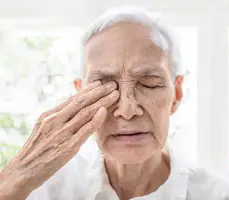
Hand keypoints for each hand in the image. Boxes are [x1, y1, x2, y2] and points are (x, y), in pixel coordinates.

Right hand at [0, 80, 118, 198]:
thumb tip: (73, 106)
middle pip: (81, 102)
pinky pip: (85, 131)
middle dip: (99, 92)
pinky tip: (104, 111)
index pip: (73, 99)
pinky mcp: (68, 147)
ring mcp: (62, 133)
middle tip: (113, 84)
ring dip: (102, 102)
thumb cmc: (36, 149)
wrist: (23, 171)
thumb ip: (59, 117)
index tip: (101, 83)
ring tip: (115, 94)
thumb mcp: (44, 128)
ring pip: (85, 113)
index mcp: (49, 115)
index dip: (89, 90)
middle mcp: (55, 121)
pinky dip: (95, 120)